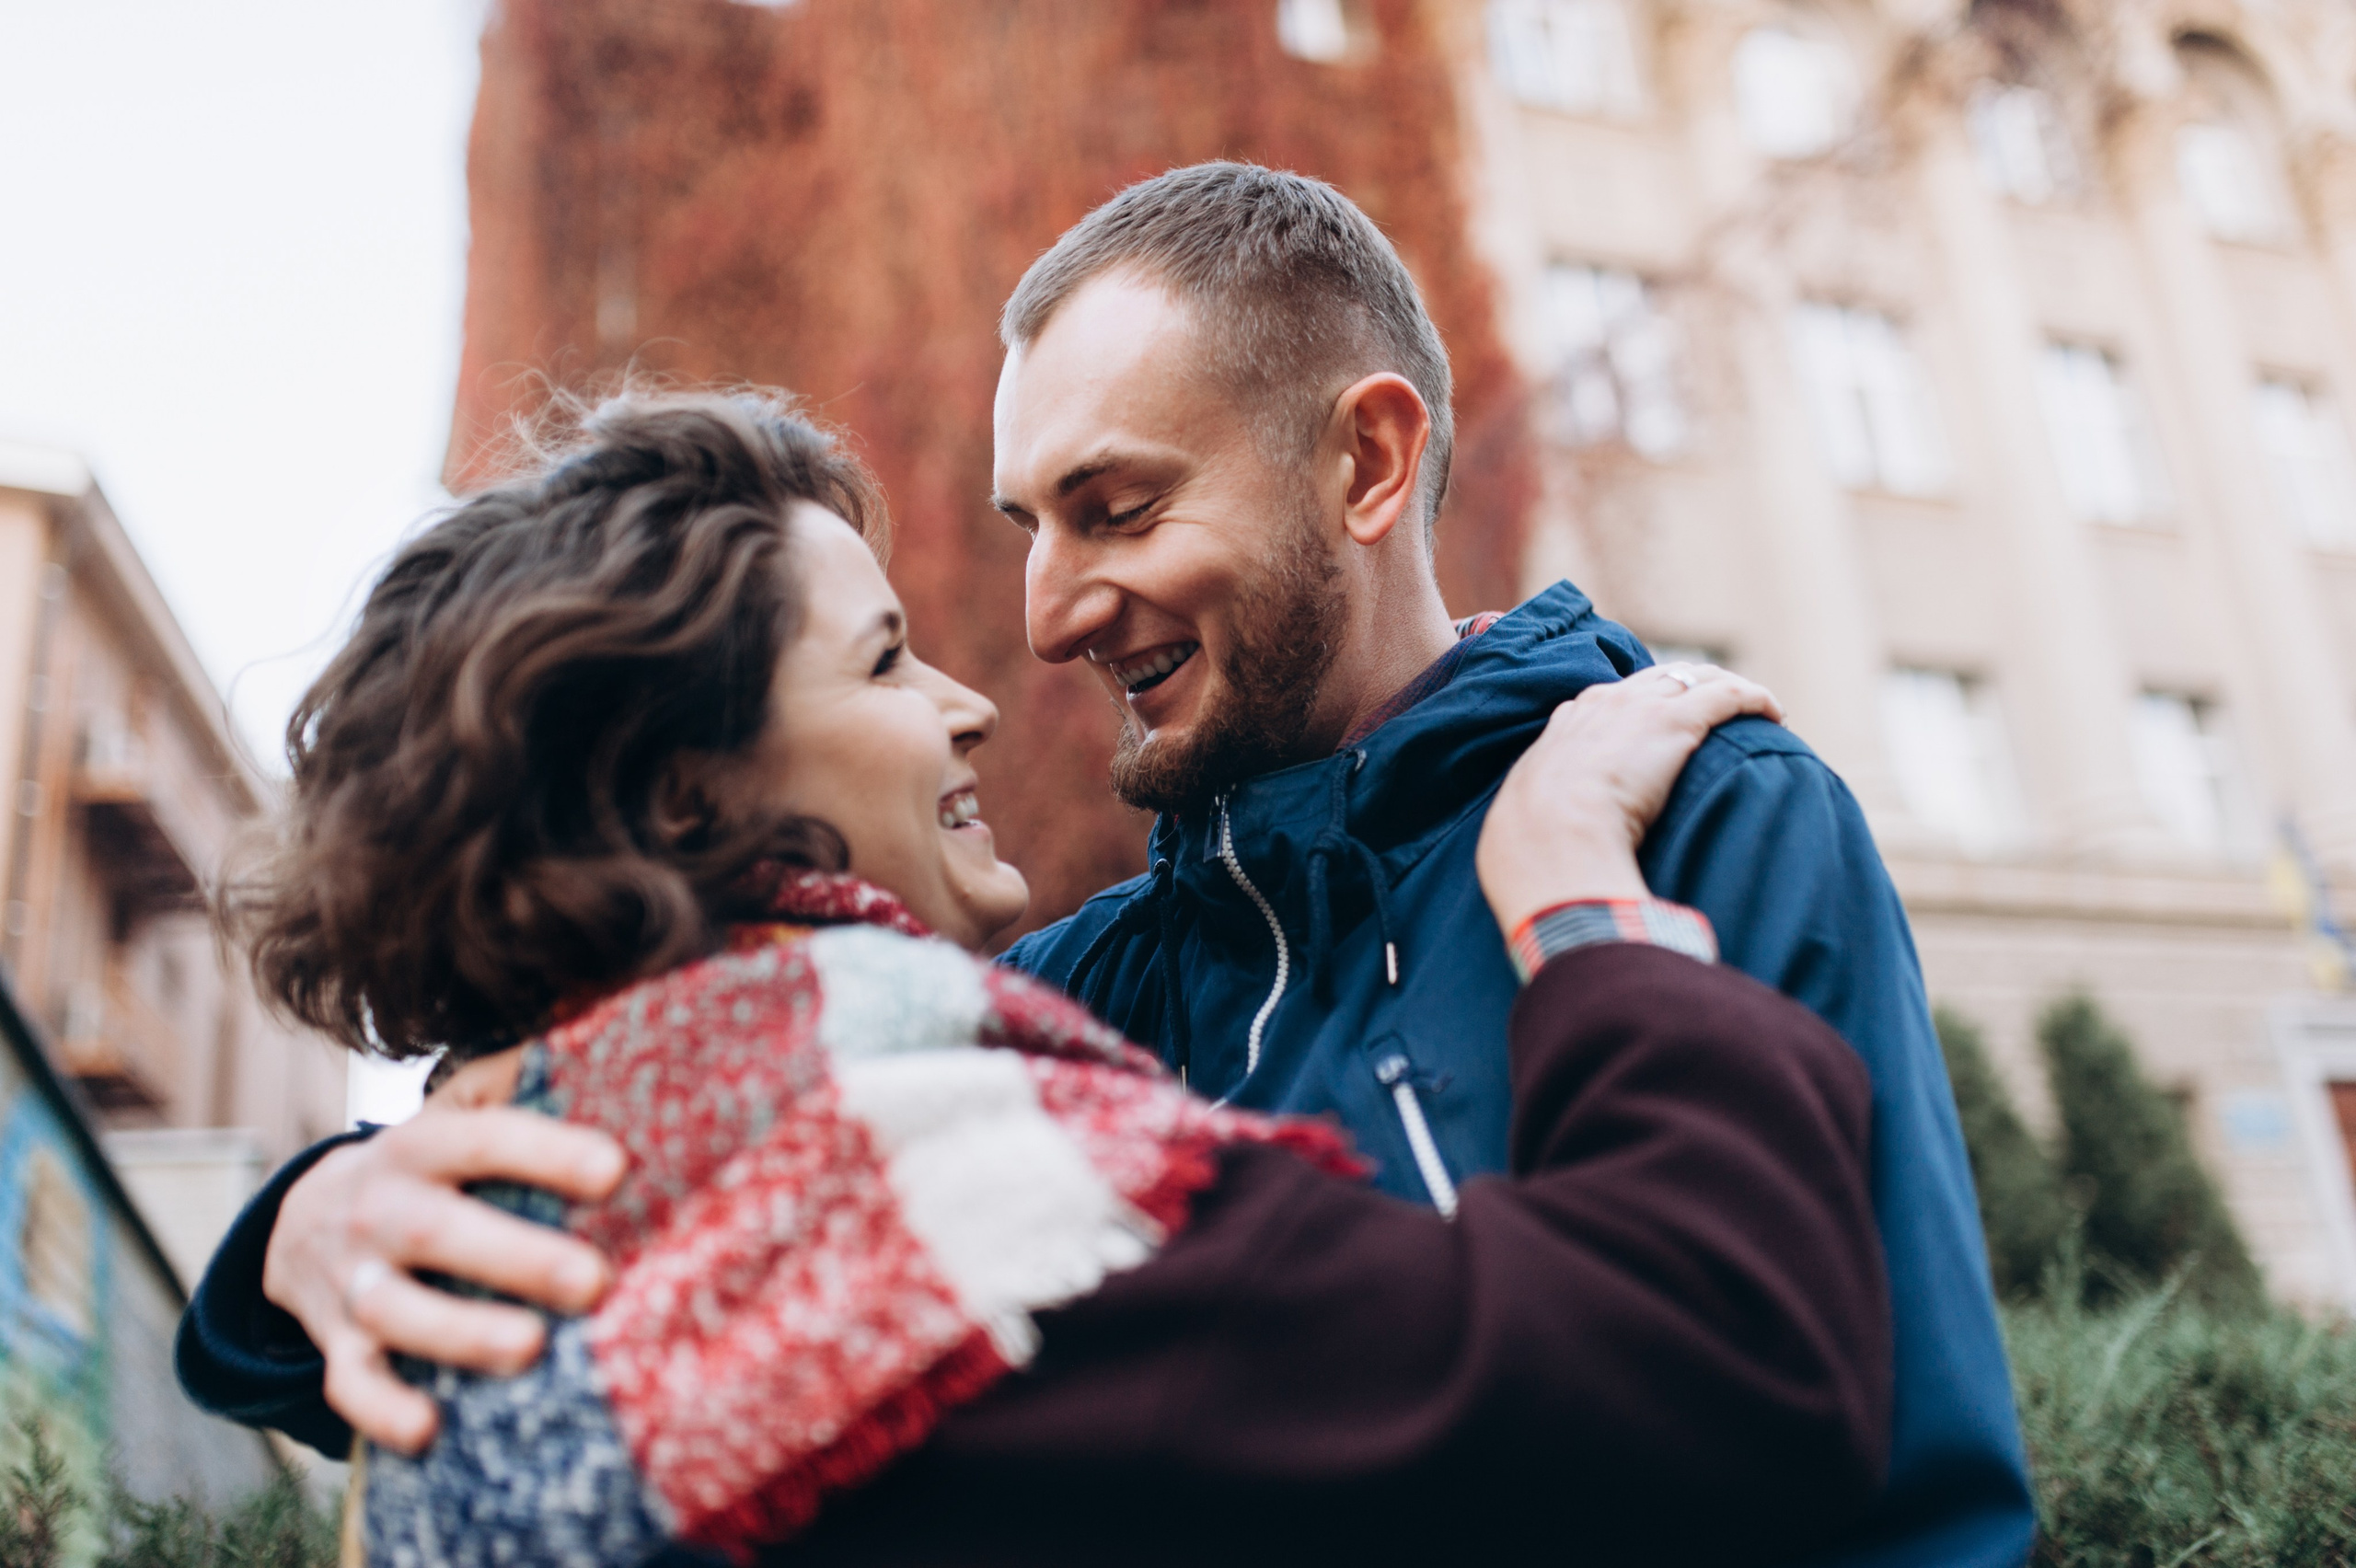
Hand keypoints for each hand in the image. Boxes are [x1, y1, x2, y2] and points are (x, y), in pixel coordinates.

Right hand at [262, 1058, 626, 1454]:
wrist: (300, 1220)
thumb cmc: (423, 1166)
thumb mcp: (451, 1114)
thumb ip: (510, 1083)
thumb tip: (598, 1040)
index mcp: (419, 1146)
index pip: (485, 1140)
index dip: (546, 1152)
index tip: (615, 1169)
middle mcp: (379, 1209)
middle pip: (439, 1230)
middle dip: (515, 1257)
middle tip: (593, 1280)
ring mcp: (352, 1279)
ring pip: (396, 1309)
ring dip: (460, 1332)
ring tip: (529, 1350)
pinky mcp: (335, 1341)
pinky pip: (350, 1382)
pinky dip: (382, 1410)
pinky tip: (428, 1430)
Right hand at [1477, 663, 1783, 936]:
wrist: (1550, 835)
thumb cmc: (1532, 844)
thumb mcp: (1528, 818)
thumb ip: (1545, 817)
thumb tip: (1548, 847)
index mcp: (1568, 724)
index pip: (1614, 699)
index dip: (1643, 708)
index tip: (1661, 728)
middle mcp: (1605, 703)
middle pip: (1659, 678)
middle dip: (1691, 689)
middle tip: (1718, 713)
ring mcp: (1643, 707)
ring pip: (1697, 677)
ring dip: (1728, 689)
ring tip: (1757, 711)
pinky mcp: (1679, 720)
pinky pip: (1728, 694)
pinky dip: (1755, 698)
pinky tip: (1776, 714)